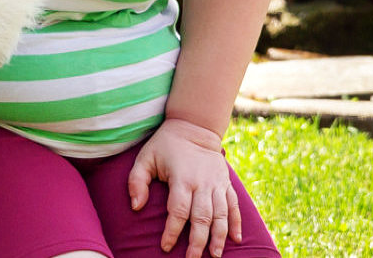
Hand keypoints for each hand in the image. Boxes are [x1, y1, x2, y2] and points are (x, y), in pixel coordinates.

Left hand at [127, 117, 241, 257]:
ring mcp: (217, 183)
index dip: (172, 231)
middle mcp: (202, 183)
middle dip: (197, 241)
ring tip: (215, 256)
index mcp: (182, 178)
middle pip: (202, 217)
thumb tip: (135, 207)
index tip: (165, 247)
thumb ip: (137, 182)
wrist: (194, 127)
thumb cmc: (165, 146)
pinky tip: (235, 239)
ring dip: (219, 237)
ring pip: (221, 214)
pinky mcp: (226, 183)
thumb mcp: (145, 158)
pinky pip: (234, 205)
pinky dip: (236, 222)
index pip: (178, 211)